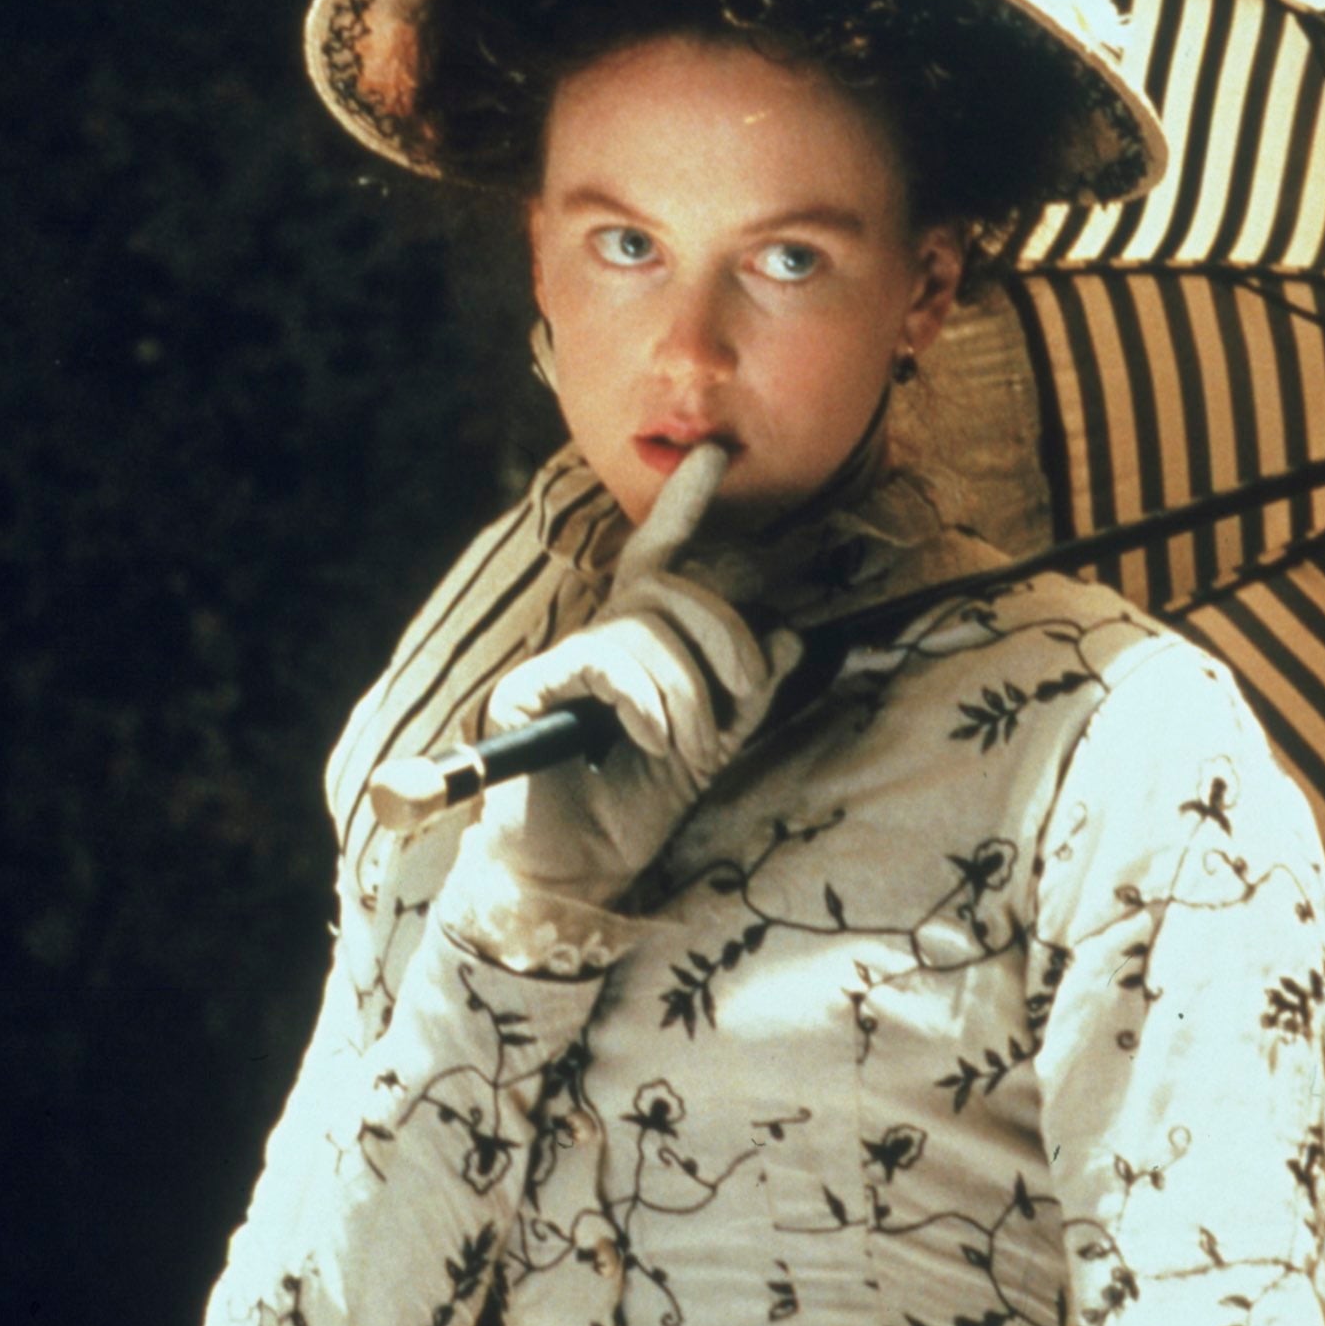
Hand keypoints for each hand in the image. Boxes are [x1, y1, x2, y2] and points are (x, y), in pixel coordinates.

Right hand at [460, 444, 800, 908]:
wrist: (578, 871)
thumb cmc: (638, 808)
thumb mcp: (713, 744)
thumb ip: (750, 691)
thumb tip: (793, 634)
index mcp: (642, 641)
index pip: (662, 553)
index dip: (683, 502)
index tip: (714, 454)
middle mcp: (601, 638)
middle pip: (672, 588)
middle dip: (726, 637)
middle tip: (742, 697)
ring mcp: (564, 661)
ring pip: (648, 629)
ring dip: (689, 694)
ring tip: (685, 747)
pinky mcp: (531, 691)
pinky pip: (606, 663)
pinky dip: (646, 703)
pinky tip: (645, 743)